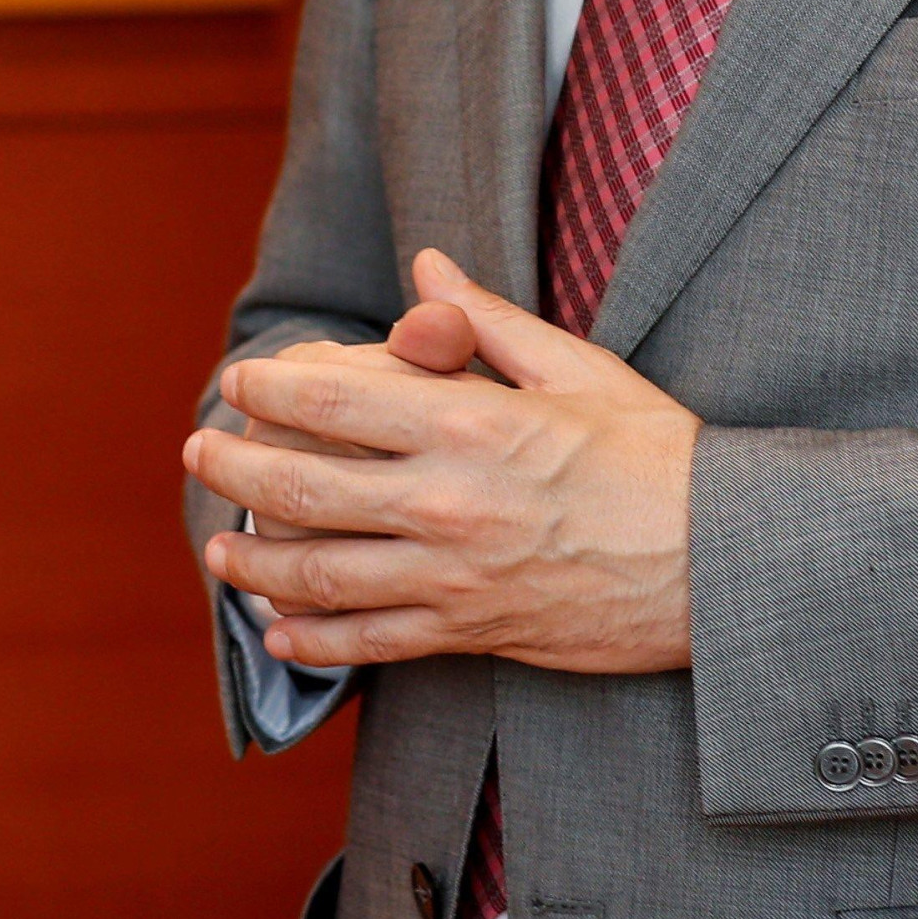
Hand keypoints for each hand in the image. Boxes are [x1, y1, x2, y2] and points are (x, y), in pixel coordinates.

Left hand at [183, 248, 702, 674]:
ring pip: (318, 575)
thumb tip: (425, 274)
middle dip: (231, 467)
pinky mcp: (471, 632)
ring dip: (253, 563)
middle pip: (299, 486)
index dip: (268, 387)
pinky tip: (280, 633)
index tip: (240, 380)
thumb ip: (486, 322)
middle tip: (199, 452)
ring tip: (219, 550)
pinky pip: (371, 644)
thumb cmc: (654, 455)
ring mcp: (452, 576)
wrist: (718, 564)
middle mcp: (445, 501)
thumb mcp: (576, 368)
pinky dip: (314, 643)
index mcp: (468, 423)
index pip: (331, 399)